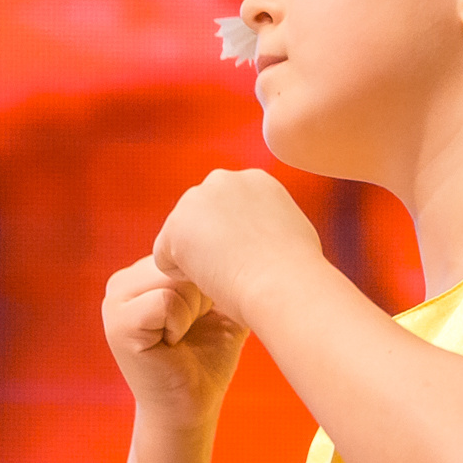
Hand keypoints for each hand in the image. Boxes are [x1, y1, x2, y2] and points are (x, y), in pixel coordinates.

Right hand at [102, 255, 249, 431]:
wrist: (193, 407)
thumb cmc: (208, 358)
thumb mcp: (218, 304)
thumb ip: (220, 269)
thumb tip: (247, 238)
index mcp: (141, 273)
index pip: (185, 249)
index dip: (207, 281)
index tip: (204, 315)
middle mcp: (121, 282)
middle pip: (179, 262)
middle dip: (201, 295)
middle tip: (193, 329)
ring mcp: (114, 301)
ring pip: (174, 279)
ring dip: (193, 311)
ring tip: (183, 336)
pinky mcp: (118, 324)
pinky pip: (166, 302)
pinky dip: (181, 323)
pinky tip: (173, 345)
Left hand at [151, 168, 324, 330]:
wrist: (283, 282)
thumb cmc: (296, 270)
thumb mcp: (292, 228)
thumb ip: (268, 220)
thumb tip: (261, 234)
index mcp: (255, 179)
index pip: (228, 209)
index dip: (237, 240)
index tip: (254, 258)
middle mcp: (223, 180)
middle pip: (201, 219)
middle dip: (211, 244)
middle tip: (238, 268)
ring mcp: (195, 200)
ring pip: (182, 238)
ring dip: (197, 259)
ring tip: (227, 274)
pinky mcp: (175, 227)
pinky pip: (165, 259)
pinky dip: (182, 276)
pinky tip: (210, 280)